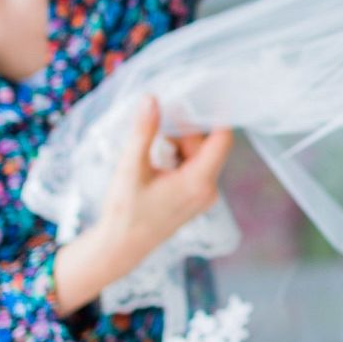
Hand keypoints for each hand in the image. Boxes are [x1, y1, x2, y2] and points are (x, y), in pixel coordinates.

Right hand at [97, 95, 233, 269]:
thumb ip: (144, 132)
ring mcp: (202, 196)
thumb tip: (152, 98)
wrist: (120, 248)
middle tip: (157, 120)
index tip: (206, 93)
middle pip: (205, 145)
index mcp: (198, 181)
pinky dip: (176, 157)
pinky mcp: (194, 198)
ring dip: (177, 144)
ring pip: (197, 155)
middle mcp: (208, 189)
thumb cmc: (124, 211)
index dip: (216, 115)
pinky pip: (192, 168)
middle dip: (183, 130)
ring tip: (151, 143)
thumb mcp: (130, 167)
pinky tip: (155, 158)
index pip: (222, 139)